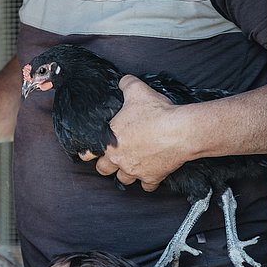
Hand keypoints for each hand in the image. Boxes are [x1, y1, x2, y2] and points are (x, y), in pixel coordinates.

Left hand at [82, 75, 189, 191]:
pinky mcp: (152, 177)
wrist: (179, 130)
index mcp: (109, 141)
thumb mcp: (137, 91)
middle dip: (107, 166)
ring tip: (132, 167)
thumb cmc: (155, 112)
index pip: (89, 153)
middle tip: (112, 161)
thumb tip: (123, 80)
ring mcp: (135, 170)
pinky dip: (149, 182)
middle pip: (104, 170)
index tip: (87, 155)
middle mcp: (119, 159)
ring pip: (124, 179)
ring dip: (127, 174)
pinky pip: (147, 186)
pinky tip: (151, 176)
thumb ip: (126, 84)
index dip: (88, 153)